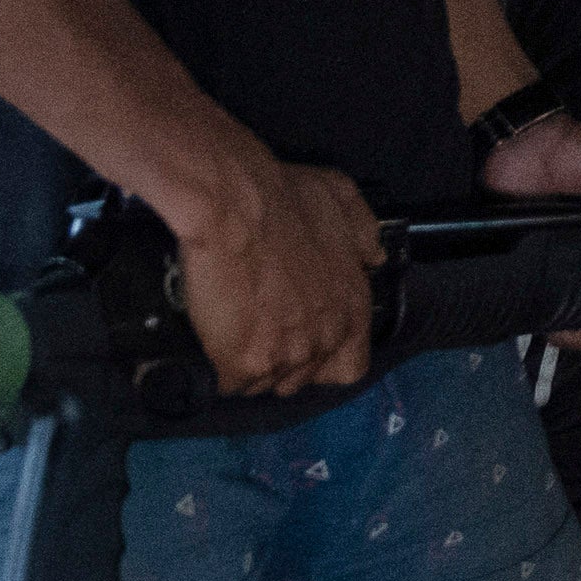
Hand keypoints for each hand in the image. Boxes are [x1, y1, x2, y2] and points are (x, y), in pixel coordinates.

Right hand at [171, 151, 384, 400]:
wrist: (232, 204)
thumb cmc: (282, 197)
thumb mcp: (341, 200)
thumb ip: (362, 233)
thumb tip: (372, 256)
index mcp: (351, 307)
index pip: (350, 366)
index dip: (324, 361)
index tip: (301, 344)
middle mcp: (324, 338)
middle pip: (300, 378)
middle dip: (278, 358)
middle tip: (253, 328)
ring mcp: (286, 355)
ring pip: (262, 383)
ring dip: (245, 363)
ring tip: (228, 329)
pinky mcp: (244, 363)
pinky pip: (228, 383)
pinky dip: (216, 367)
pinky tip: (209, 338)